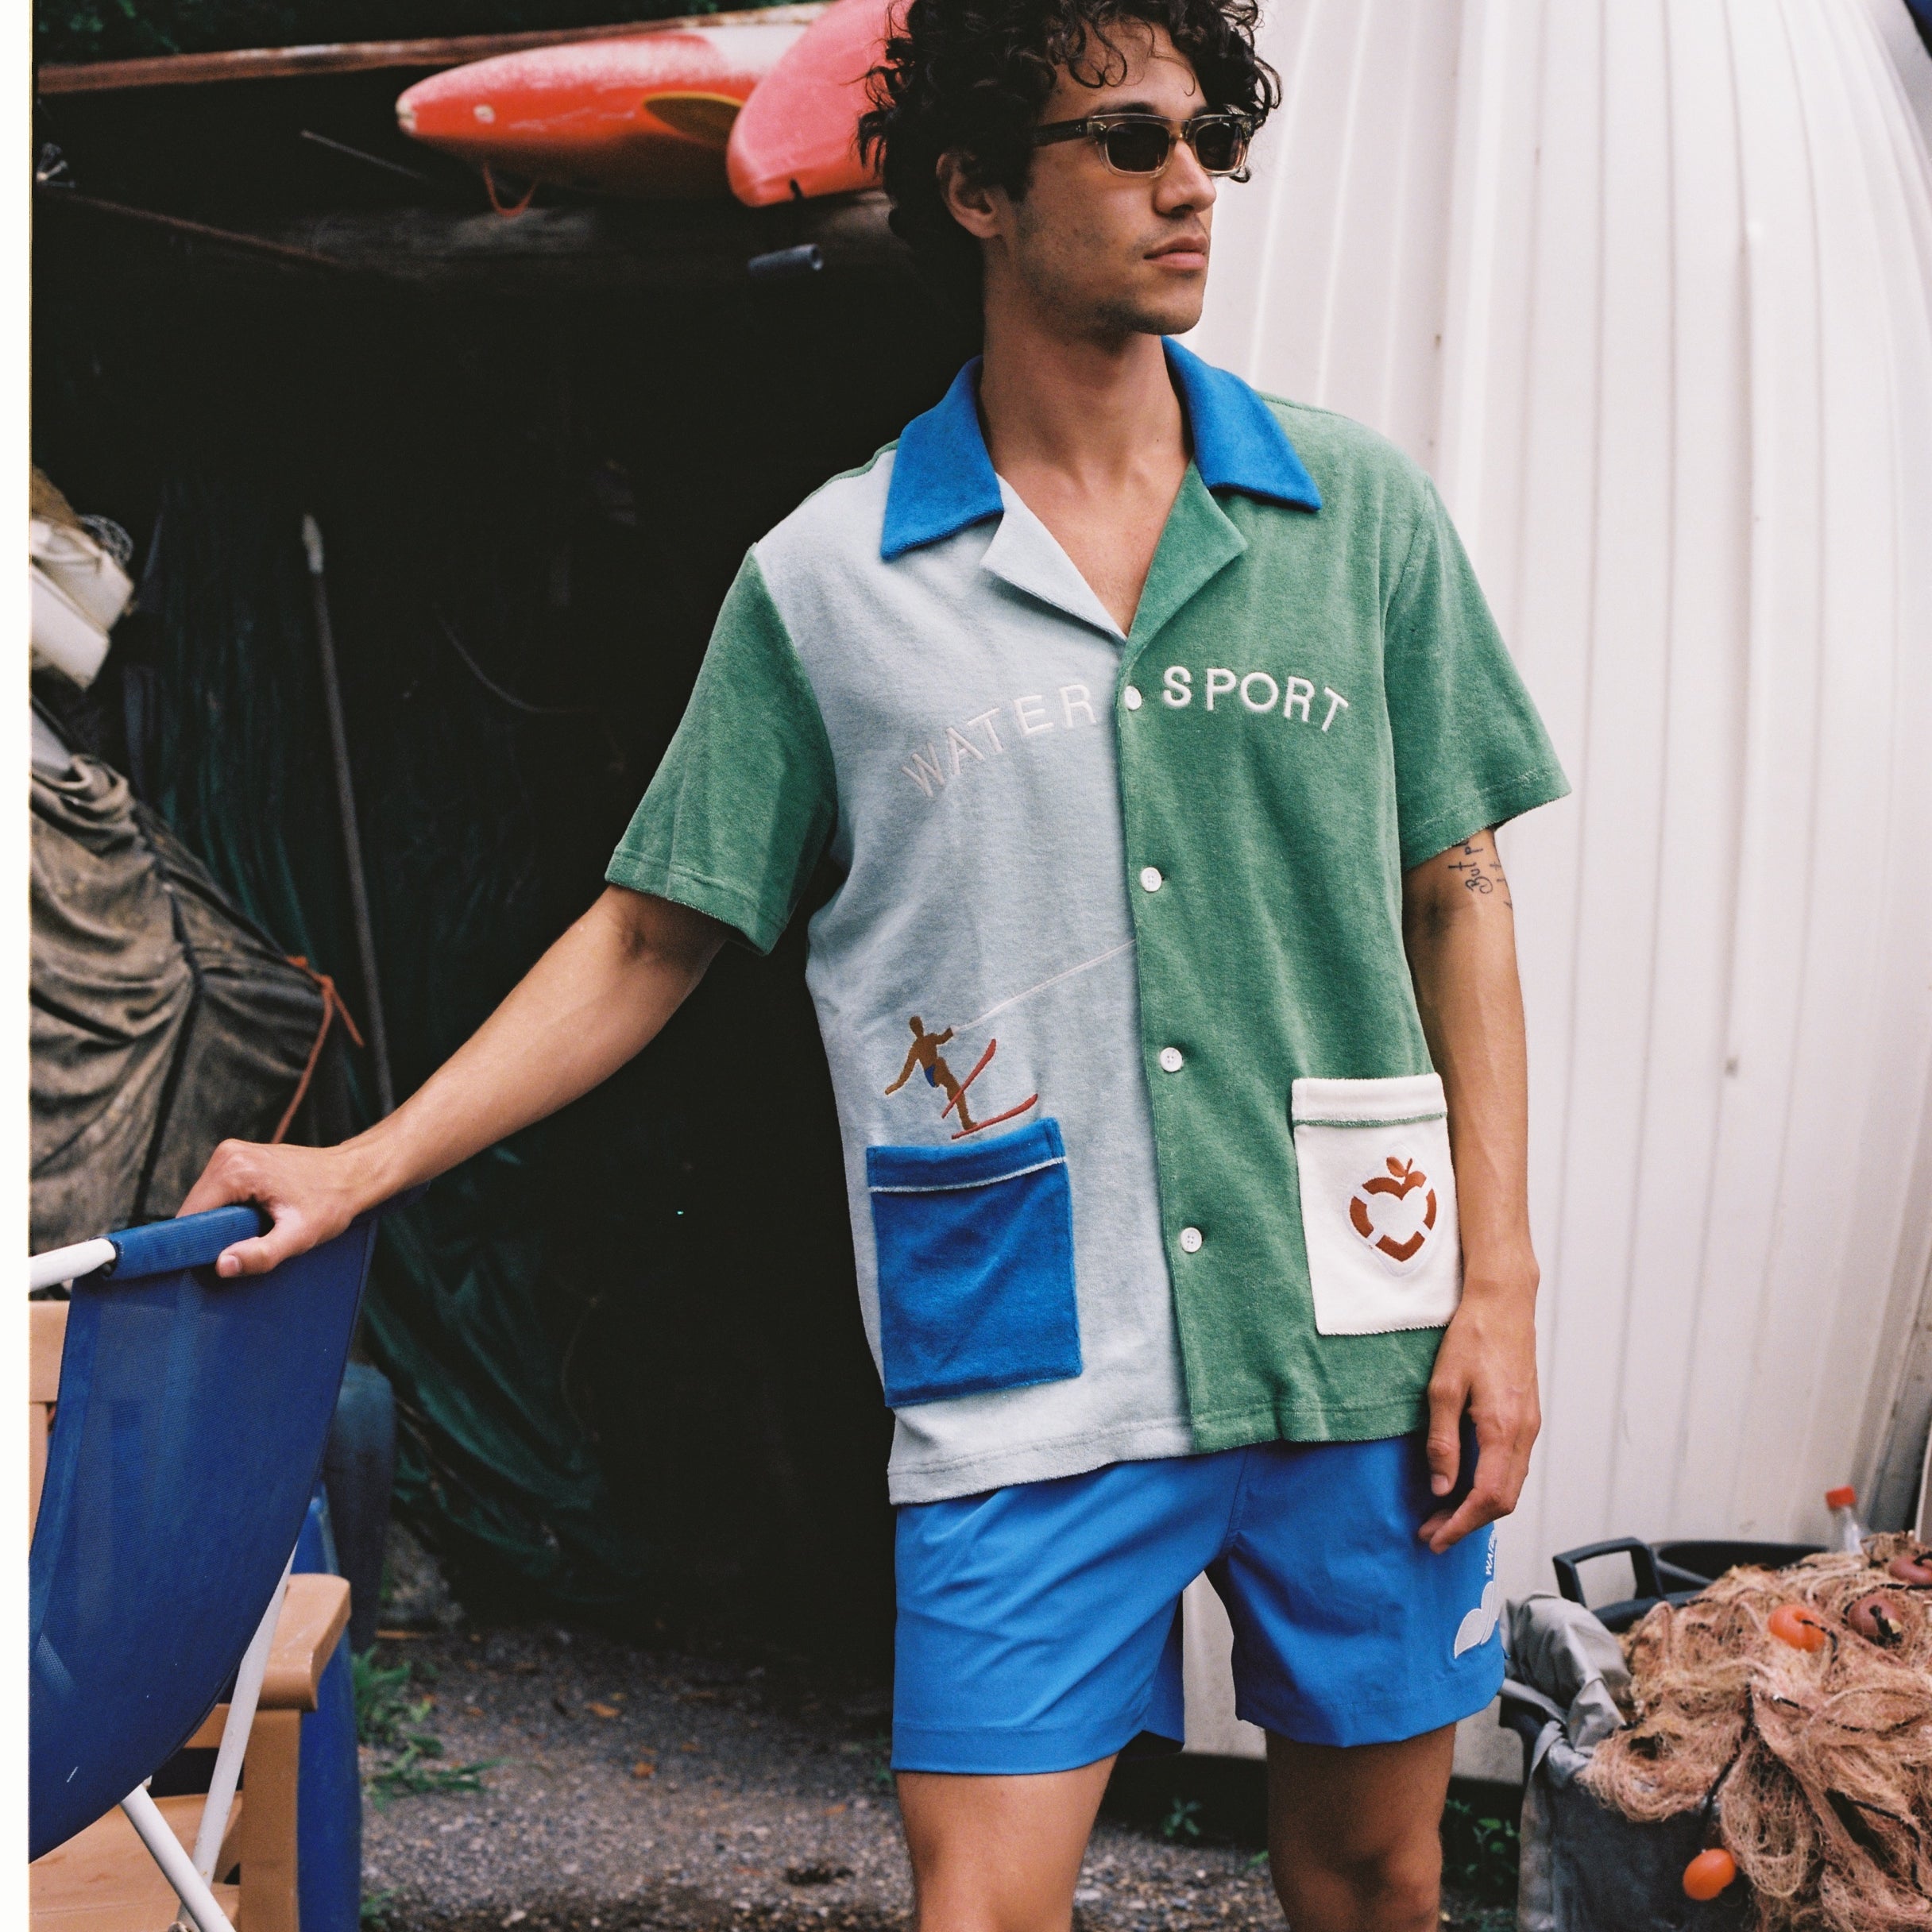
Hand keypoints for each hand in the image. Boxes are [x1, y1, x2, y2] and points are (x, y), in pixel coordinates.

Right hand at [177, 1138, 385, 1277]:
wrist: (354, 1174)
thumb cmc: (332, 1203)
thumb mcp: (300, 1236)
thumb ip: (261, 1254)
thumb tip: (220, 1265)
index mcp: (234, 1170)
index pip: (189, 1217)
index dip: (194, 1245)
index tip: (210, 1266)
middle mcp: (227, 1154)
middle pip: (195, 1209)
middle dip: (208, 1235)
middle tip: (240, 1253)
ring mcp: (232, 1153)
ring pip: (205, 1202)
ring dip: (218, 1224)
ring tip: (252, 1234)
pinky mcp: (238, 1158)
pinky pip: (218, 1193)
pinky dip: (227, 1211)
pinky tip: (253, 1221)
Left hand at [1418, 1273, 1539, 1553]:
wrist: (1504, 1303)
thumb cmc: (1472, 1337)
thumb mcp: (1443, 1387)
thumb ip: (1443, 1441)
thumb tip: (1441, 1488)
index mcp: (1503, 1430)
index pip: (1487, 1498)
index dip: (1461, 1525)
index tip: (1436, 1539)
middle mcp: (1524, 1434)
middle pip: (1503, 1500)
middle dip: (1468, 1523)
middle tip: (1432, 1533)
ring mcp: (1530, 1427)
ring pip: (1510, 1485)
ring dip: (1479, 1507)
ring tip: (1443, 1514)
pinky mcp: (1527, 1418)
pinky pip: (1513, 1466)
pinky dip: (1490, 1486)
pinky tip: (1465, 1483)